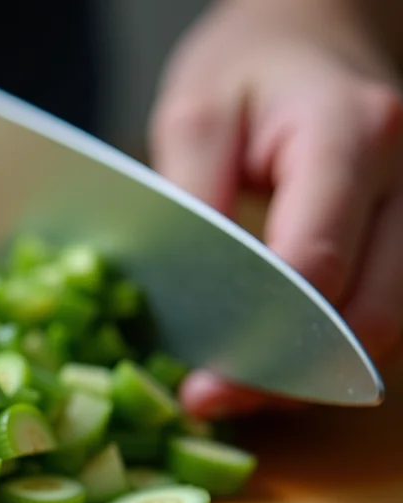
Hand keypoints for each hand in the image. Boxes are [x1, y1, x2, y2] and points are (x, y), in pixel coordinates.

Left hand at [150, 0, 402, 418]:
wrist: (313, 35)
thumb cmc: (249, 69)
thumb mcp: (196, 114)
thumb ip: (194, 198)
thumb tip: (185, 296)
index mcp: (351, 135)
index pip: (318, 262)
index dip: (261, 338)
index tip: (203, 384)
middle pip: (369, 313)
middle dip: (289, 375)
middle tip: (211, 403)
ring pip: (388, 326)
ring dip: (312, 375)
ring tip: (233, 392)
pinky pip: (383, 312)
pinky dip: (329, 350)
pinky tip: (270, 364)